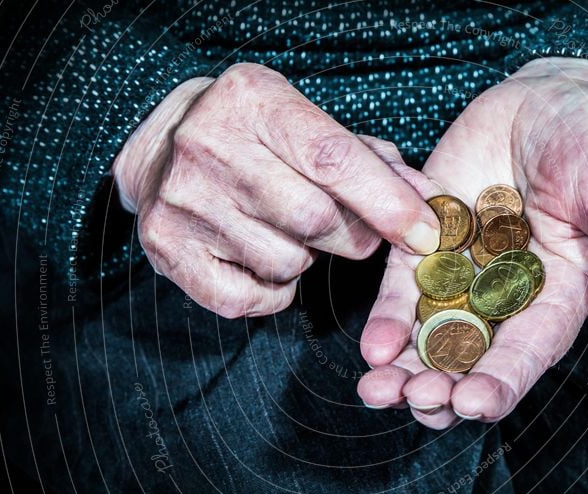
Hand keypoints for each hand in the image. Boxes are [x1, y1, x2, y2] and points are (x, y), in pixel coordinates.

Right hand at [113, 63, 439, 317]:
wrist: (161, 146)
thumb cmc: (253, 136)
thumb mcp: (306, 123)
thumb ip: (369, 159)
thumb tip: (427, 199)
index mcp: (254, 101)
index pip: (333, 158)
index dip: (387, 203)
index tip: (425, 233)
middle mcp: (209, 146)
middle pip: (314, 218)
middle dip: (353, 237)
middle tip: (352, 232)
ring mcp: (183, 200)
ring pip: (286, 262)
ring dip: (307, 260)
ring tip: (288, 232)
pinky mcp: (166, 247)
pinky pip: (249, 299)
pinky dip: (273, 291)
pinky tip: (263, 259)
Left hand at [358, 57, 587, 428]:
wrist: (540, 104)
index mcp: (556, 299)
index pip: (527, 355)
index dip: (501, 384)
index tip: (472, 404)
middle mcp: (505, 301)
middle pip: (470, 360)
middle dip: (441, 387)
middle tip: (415, 400)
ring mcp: (462, 278)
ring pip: (429, 338)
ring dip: (404, 370)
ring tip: (376, 391)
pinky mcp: (426, 249)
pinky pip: (403, 290)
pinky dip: (387, 319)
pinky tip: (372, 347)